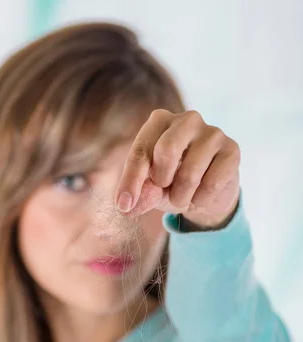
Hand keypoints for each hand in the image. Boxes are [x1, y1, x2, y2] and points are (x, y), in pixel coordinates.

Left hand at [116, 109, 240, 229]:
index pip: (141, 151)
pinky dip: (201, 200)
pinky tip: (202, 196)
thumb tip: (127, 206)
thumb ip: (140, 194)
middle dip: (162, 182)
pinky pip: (212, 184)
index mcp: (160, 122)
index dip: (131, 181)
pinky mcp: (232, 150)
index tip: (123, 205)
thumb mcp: (151, 190)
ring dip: (182, 198)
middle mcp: (187, 120)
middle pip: (166, 151)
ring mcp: (213, 132)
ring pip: (189, 174)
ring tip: (183, 198)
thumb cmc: (172, 184)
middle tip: (165, 190)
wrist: (206, 194)